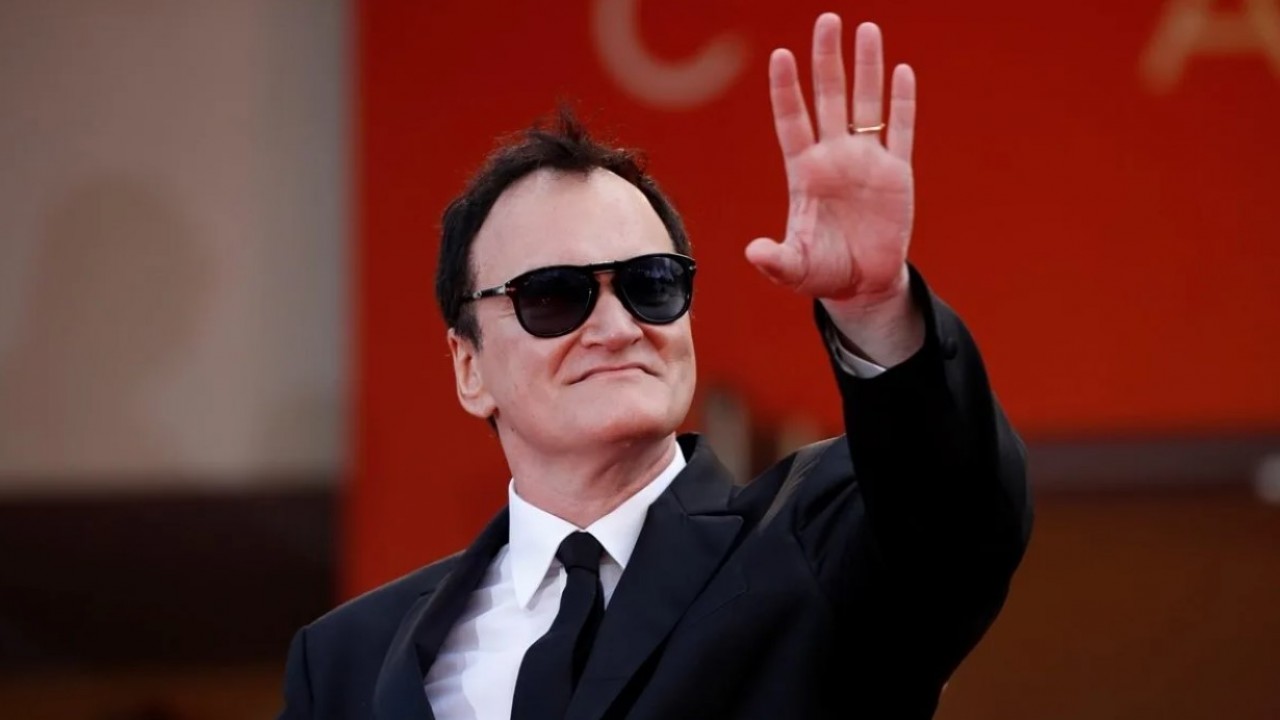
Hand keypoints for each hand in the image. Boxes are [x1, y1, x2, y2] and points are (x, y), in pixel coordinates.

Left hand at [746, 14, 915, 309]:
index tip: (781, 56)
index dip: (787, 90)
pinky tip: (902, 71)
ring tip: (867, 29)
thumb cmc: (823, 273)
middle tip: (828, 20)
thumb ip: (776, 260)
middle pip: (830, 98)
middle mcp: (834, 158)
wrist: (863, 284)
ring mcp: (866, 161)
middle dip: (828, 60)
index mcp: (804, 173)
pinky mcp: (896, 174)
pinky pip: (900, 130)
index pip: (792, 121)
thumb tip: (754, 253)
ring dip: (867, 68)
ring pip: (867, 104)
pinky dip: (902, 103)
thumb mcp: (795, 269)